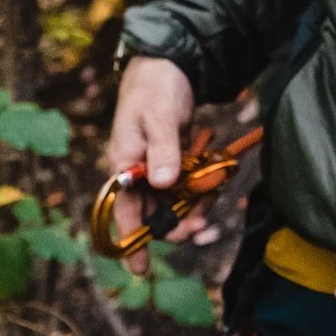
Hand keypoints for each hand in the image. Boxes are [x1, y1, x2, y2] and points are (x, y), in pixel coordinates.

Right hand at [105, 56, 200, 273]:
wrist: (167, 64)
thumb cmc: (154, 87)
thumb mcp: (157, 115)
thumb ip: (162, 149)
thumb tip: (163, 184)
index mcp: (123, 163)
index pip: (121, 210)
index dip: (131, 240)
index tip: (140, 271)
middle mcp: (137, 171)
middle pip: (152, 212)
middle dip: (175, 224)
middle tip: (201, 225)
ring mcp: (156, 167)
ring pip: (172, 202)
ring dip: (191, 208)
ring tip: (212, 204)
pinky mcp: (174, 160)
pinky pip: (186, 186)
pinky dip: (199, 189)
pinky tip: (214, 183)